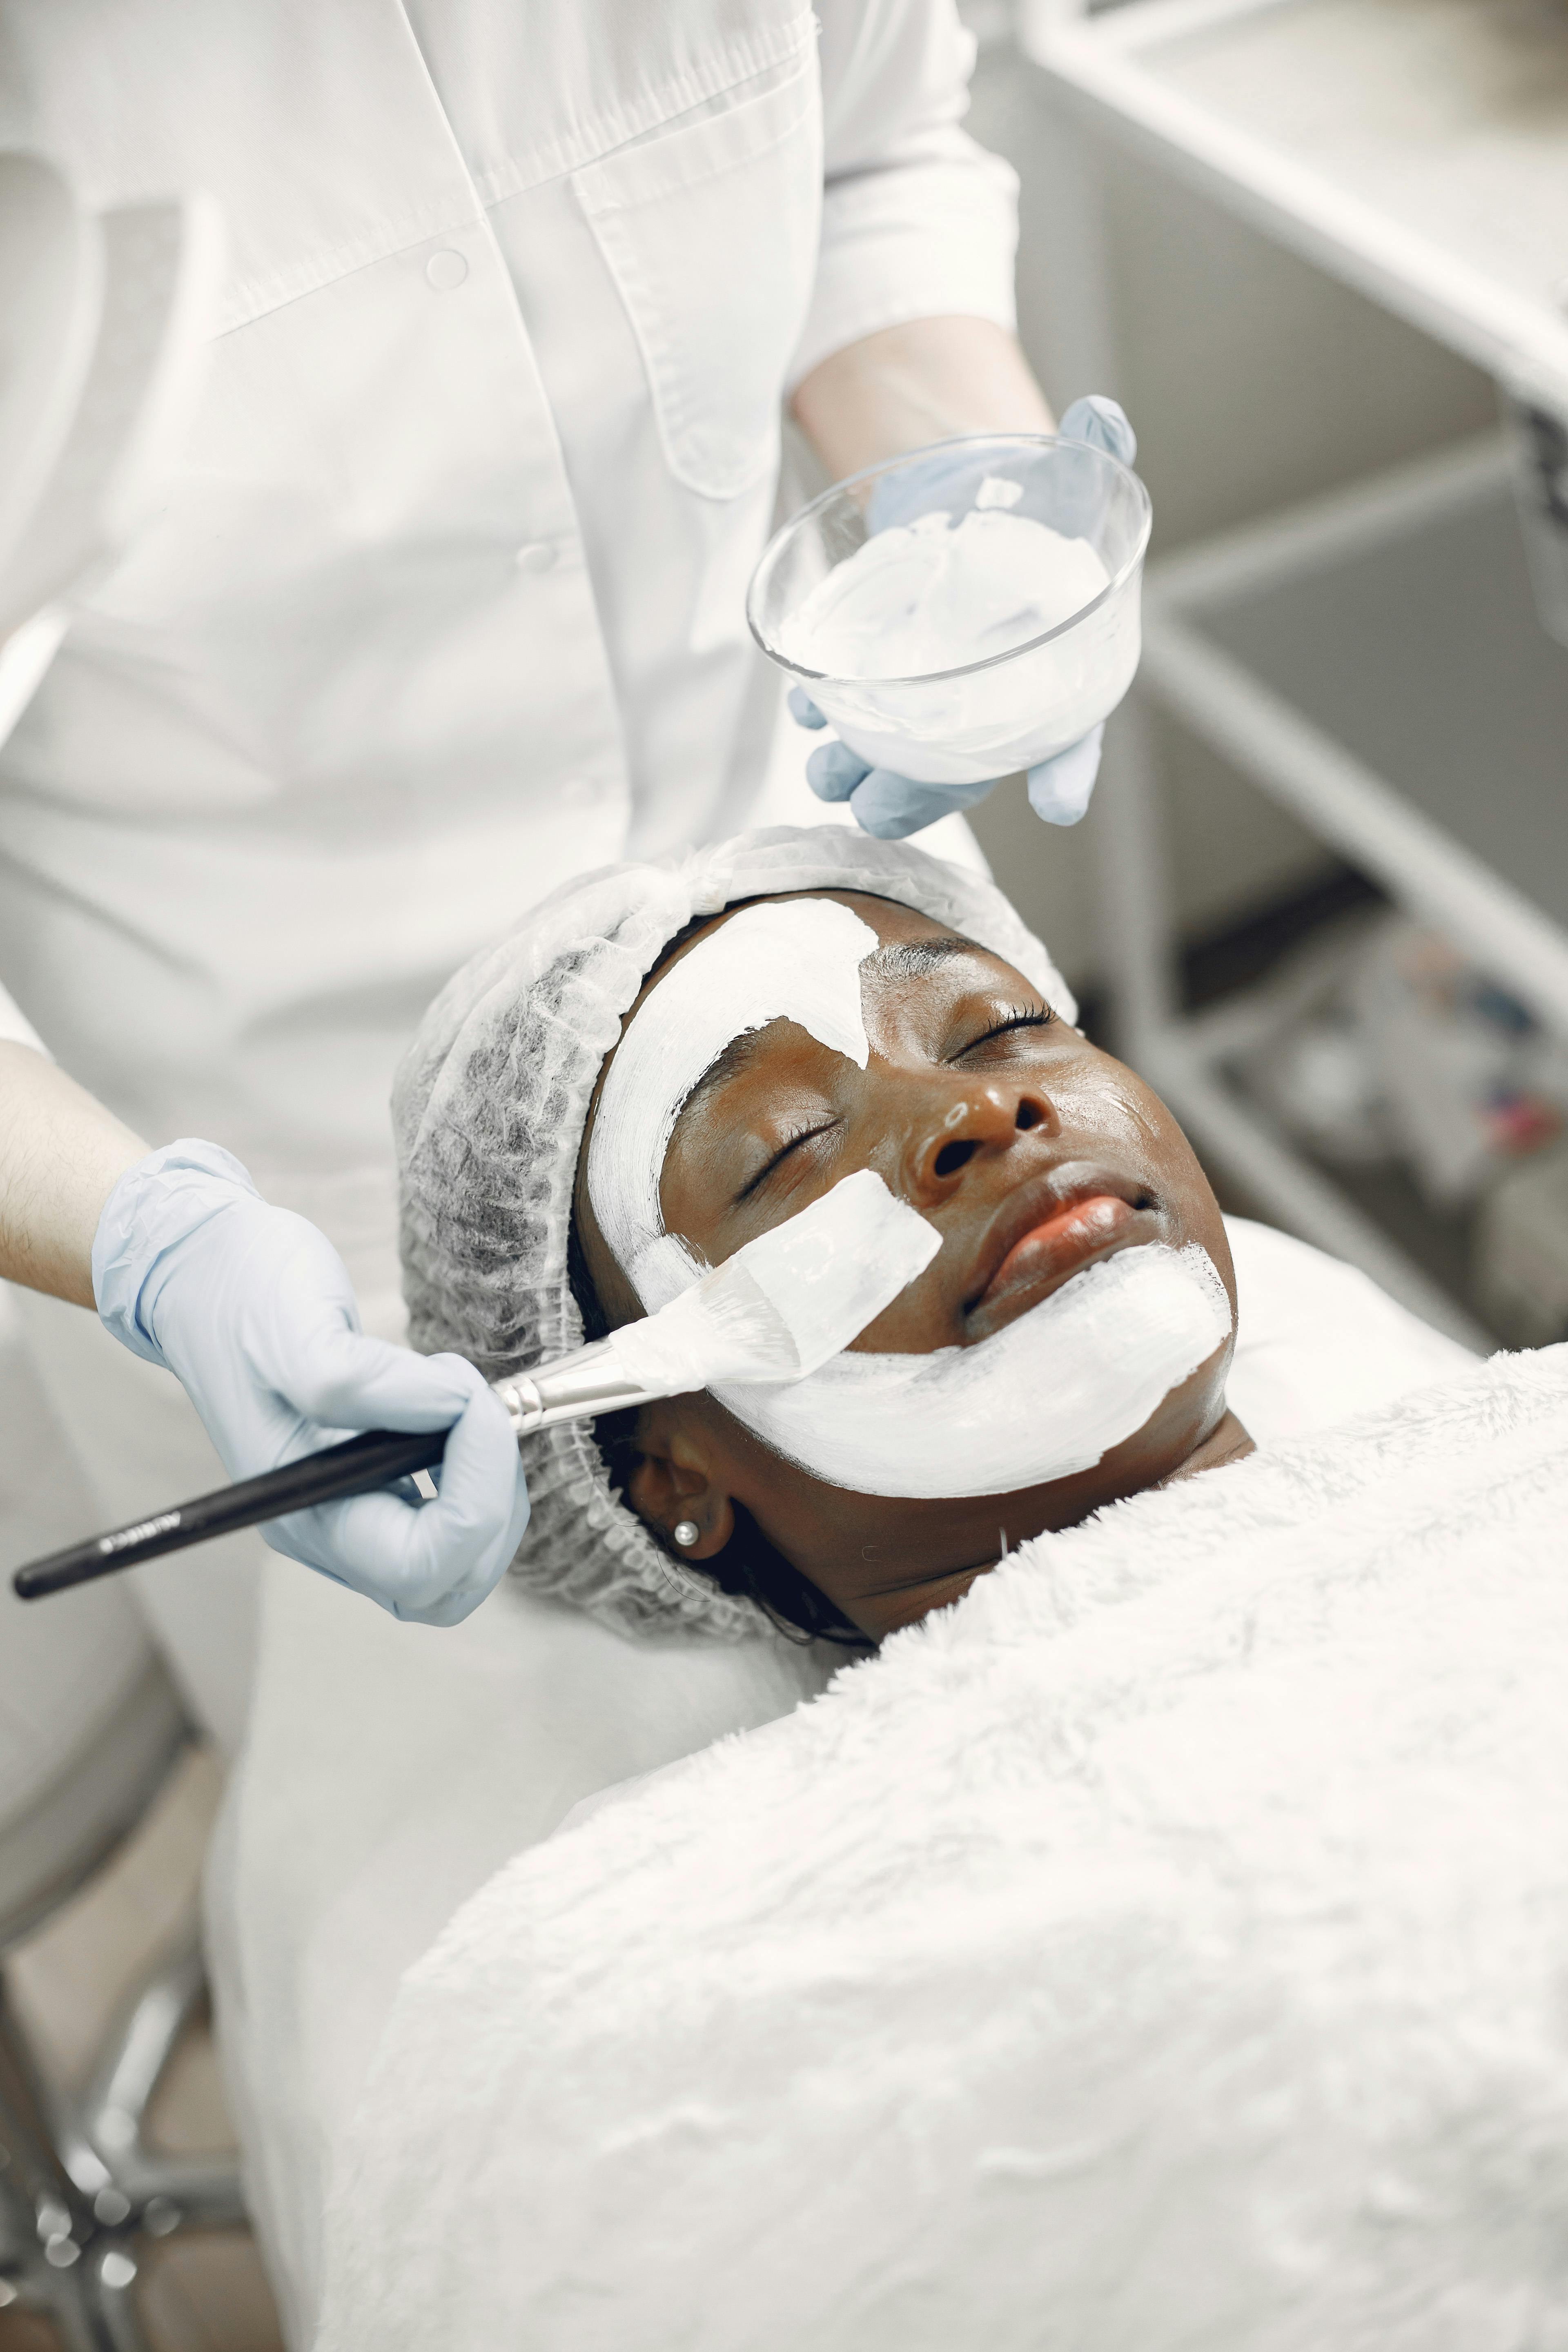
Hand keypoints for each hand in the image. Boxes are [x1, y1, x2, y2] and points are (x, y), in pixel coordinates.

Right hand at [92, 1140, 529, 1624]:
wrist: (206, 1274)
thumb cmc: (243, 1296)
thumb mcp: (295, 1328)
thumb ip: (364, 1382)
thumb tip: (448, 1407)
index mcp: (303, 1511)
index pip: (421, 1564)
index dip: (475, 1495)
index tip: (473, 1404)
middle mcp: (327, 1529)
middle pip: (451, 1581)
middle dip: (494, 1501)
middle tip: (481, 1409)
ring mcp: (349, 1511)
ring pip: (459, 1559)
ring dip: (491, 1487)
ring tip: (466, 1404)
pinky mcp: (370, 1484)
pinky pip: (448, 1518)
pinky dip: (478, 1472)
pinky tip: (458, 1411)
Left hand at [793, 395, 1135, 841]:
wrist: (969, 492)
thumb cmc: (1031, 506)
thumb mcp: (1068, 478)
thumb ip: (1093, 456)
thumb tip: (1102, 415)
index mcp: (1056, 672)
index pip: (1073, 735)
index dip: (1069, 771)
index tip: (1058, 800)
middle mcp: (995, 696)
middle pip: (966, 767)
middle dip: (921, 797)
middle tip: (879, 810)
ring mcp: (936, 689)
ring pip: (900, 754)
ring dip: (858, 771)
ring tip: (826, 772)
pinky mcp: (886, 667)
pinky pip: (855, 707)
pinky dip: (824, 710)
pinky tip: (805, 704)